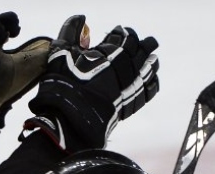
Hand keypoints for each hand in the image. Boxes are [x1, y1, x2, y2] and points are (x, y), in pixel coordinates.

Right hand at [24, 15, 158, 150]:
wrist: (71, 115)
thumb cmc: (65, 82)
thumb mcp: (62, 52)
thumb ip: (71, 31)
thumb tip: (81, 17)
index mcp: (114, 51)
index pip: (126, 36)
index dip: (123, 33)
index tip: (119, 32)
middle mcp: (127, 65)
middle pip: (145, 48)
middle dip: (142, 44)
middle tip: (142, 43)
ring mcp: (132, 84)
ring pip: (151, 67)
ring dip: (150, 61)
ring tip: (151, 59)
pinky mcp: (133, 101)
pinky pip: (151, 89)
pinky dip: (152, 83)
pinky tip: (150, 81)